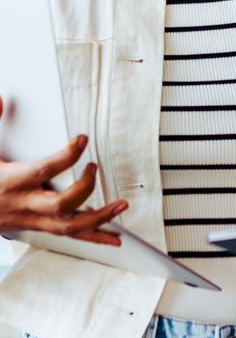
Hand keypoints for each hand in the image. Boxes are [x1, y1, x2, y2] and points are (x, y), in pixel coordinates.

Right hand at [0, 101, 127, 244]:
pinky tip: (113, 237)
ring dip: (100, 218)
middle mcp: (26, 204)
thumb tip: (0, 100)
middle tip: (95, 168)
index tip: (82, 140)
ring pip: (70, 226)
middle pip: (61, 204)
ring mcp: (35, 219)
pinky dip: (95, 237)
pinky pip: (71, 235)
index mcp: (13, 182)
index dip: (65, 156)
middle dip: (84, 188)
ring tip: (121, 206)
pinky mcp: (41, 227)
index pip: (44, 170)